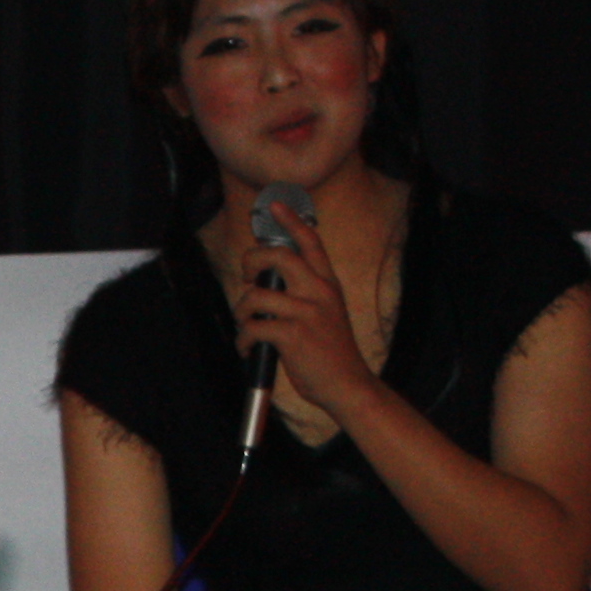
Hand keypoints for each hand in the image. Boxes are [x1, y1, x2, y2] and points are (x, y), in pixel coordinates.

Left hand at [233, 211, 371, 417]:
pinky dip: (243, 339)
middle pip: (278, 255)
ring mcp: (307, 312)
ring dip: (241, 310)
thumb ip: (306, 293)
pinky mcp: (293, 335)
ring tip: (245, 324)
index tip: (275, 205)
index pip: (311, 242)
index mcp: (328, 285)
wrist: (348, 385)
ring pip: (256, 294)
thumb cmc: (332, 352)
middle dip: (252, 260)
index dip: (291, 220)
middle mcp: (319, 292)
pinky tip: (248, 348)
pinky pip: (253, 327)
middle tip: (247, 276)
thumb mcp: (327, 312)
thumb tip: (267, 283)